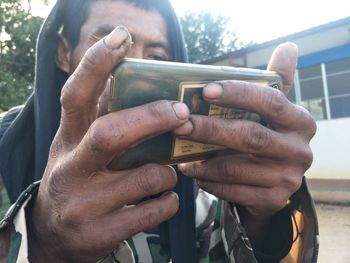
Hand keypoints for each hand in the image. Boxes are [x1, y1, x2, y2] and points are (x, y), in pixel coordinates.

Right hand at [27, 27, 189, 261]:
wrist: (52, 237)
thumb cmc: (78, 181)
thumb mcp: (80, 149)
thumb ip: (105, 122)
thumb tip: (142, 90)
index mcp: (67, 141)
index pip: (76, 96)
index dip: (97, 64)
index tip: (121, 38)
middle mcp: (70, 170)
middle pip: (112, 133)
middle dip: (152, 117)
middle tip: (181, 111)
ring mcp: (83, 204)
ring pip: (147, 176)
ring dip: (167, 171)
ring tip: (167, 173)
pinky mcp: (101, 233)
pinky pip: (155, 210)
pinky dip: (169, 200)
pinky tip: (164, 198)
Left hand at [175, 43, 315, 236]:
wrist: (275, 182)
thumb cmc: (267, 136)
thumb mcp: (273, 111)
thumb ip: (275, 82)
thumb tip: (288, 46)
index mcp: (299, 122)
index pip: (270, 101)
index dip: (238, 94)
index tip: (206, 91)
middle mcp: (299, 150)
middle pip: (250, 136)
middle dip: (210, 130)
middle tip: (181, 125)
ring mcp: (288, 178)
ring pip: (236, 169)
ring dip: (203, 161)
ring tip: (181, 156)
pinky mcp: (274, 200)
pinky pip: (233, 192)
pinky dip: (210, 183)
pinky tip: (196, 174)